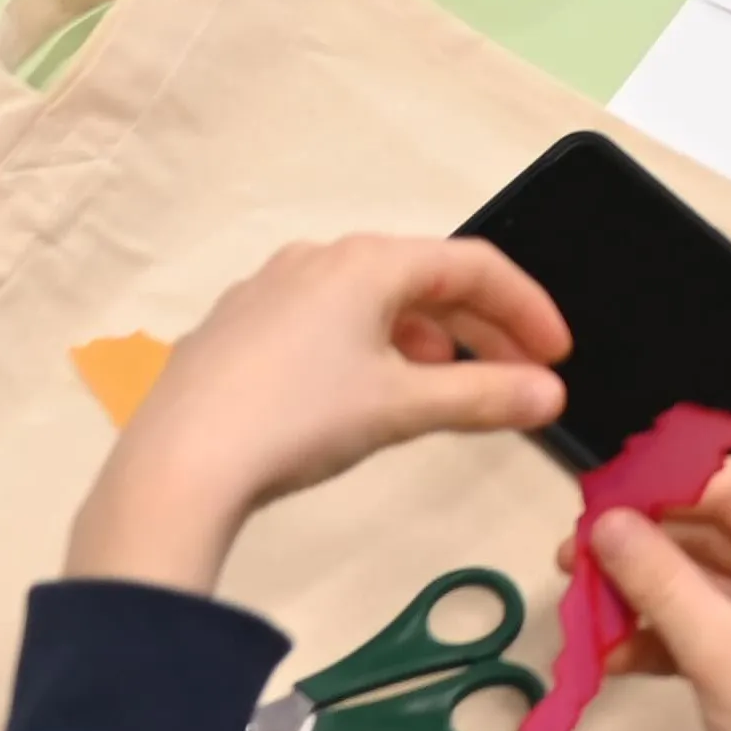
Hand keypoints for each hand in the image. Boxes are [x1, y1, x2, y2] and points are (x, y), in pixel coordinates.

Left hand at [63, 235, 568, 597]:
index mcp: (368, 261)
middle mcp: (319, 258)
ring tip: (443, 386)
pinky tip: (359, 393)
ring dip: (421, 337)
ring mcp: (266, 291)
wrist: (173, 471)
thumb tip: (551, 396)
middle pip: (421, 279)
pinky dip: (363, 347)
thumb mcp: (400, 410)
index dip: (526, 307)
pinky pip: (320, 322)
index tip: (557, 356)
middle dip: (477, 328)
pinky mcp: (230, 332)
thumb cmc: (297, 422)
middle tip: (516, 375)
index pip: (472, 267)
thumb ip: (483, 397)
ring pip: (368, 300)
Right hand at [588, 459, 730, 730]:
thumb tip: (606, 520)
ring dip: (637, 591)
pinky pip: (688, 627)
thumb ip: (662, 582)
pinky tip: (604, 651)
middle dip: (642, 541)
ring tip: (574, 598)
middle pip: (708, 530)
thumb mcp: (724, 652)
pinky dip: (648, 636)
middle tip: (571, 551)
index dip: (665, 483)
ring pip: (692, 580)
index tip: (596, 493)